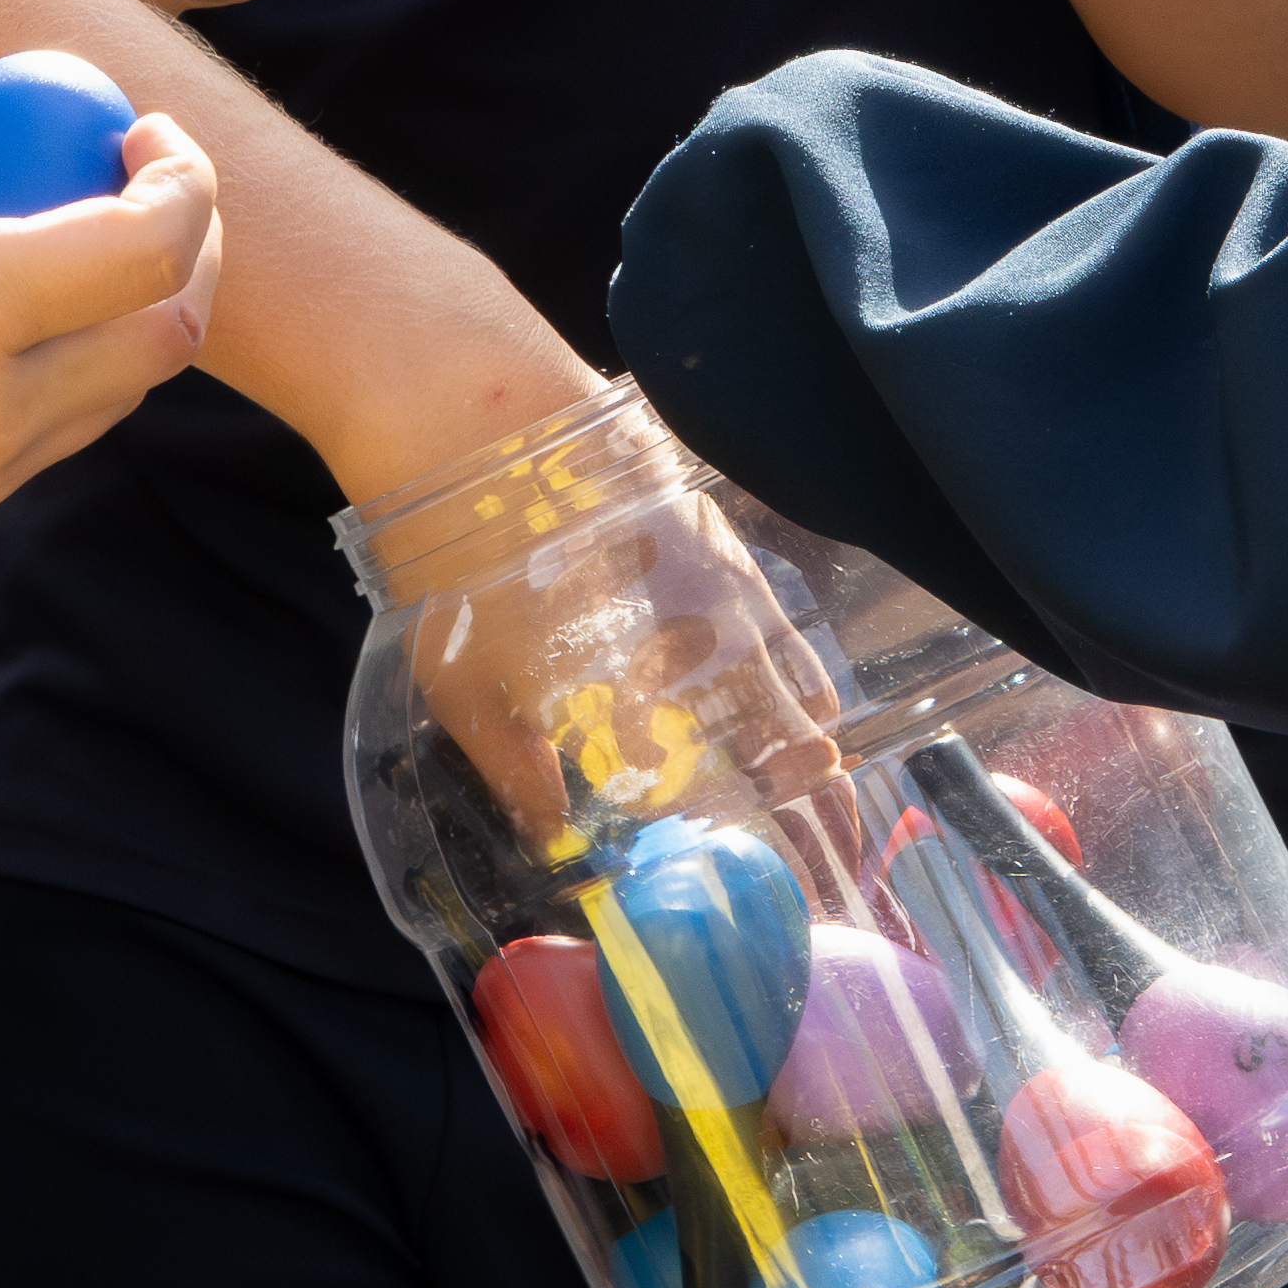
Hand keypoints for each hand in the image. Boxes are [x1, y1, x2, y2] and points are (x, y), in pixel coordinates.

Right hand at [0, 15, 219, 632]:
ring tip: (61, 227)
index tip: (141, 127)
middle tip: (133, 174)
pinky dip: (71, 361)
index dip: (182, 179)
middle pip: (171, 329)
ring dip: (133, 306)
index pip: (149, 246)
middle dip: (190, 243)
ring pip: (122, 389)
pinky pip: (56, 431)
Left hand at [406, 477, 851, 854]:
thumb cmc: (459, 555)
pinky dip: (765, 658)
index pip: (786, 765)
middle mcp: (727, 610)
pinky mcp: (694, 518)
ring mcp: (718, 559)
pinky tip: (737, 682)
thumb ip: (516, 765)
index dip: (812, 825)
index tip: (827, 878)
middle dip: (818, 791)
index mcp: (692, 662)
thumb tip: (549, 832)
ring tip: (795, 776)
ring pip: (790, 657)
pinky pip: (757, 606)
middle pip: (807, 719)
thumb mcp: (468, 682)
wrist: (464, 410)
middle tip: (822, 847)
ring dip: (797, 723)